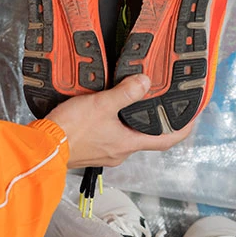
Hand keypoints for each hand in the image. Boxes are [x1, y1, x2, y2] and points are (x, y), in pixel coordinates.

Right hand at [46, 74, 193, 167]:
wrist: (44, 148)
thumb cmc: (71, 129)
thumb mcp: (101, 104)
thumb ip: (125, 93)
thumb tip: (146, 81)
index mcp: (128, 144)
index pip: (165, 141)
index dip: (181, 130)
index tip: (191, 119)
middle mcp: (120, 153)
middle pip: (145, 138)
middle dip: (152, 122)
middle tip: (157, 103)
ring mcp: (105, 154)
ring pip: (126, 138)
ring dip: (129, 123)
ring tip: (128, 103)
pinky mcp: (90, 152)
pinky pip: (109, 138)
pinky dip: (113, 126)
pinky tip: (104, 113)